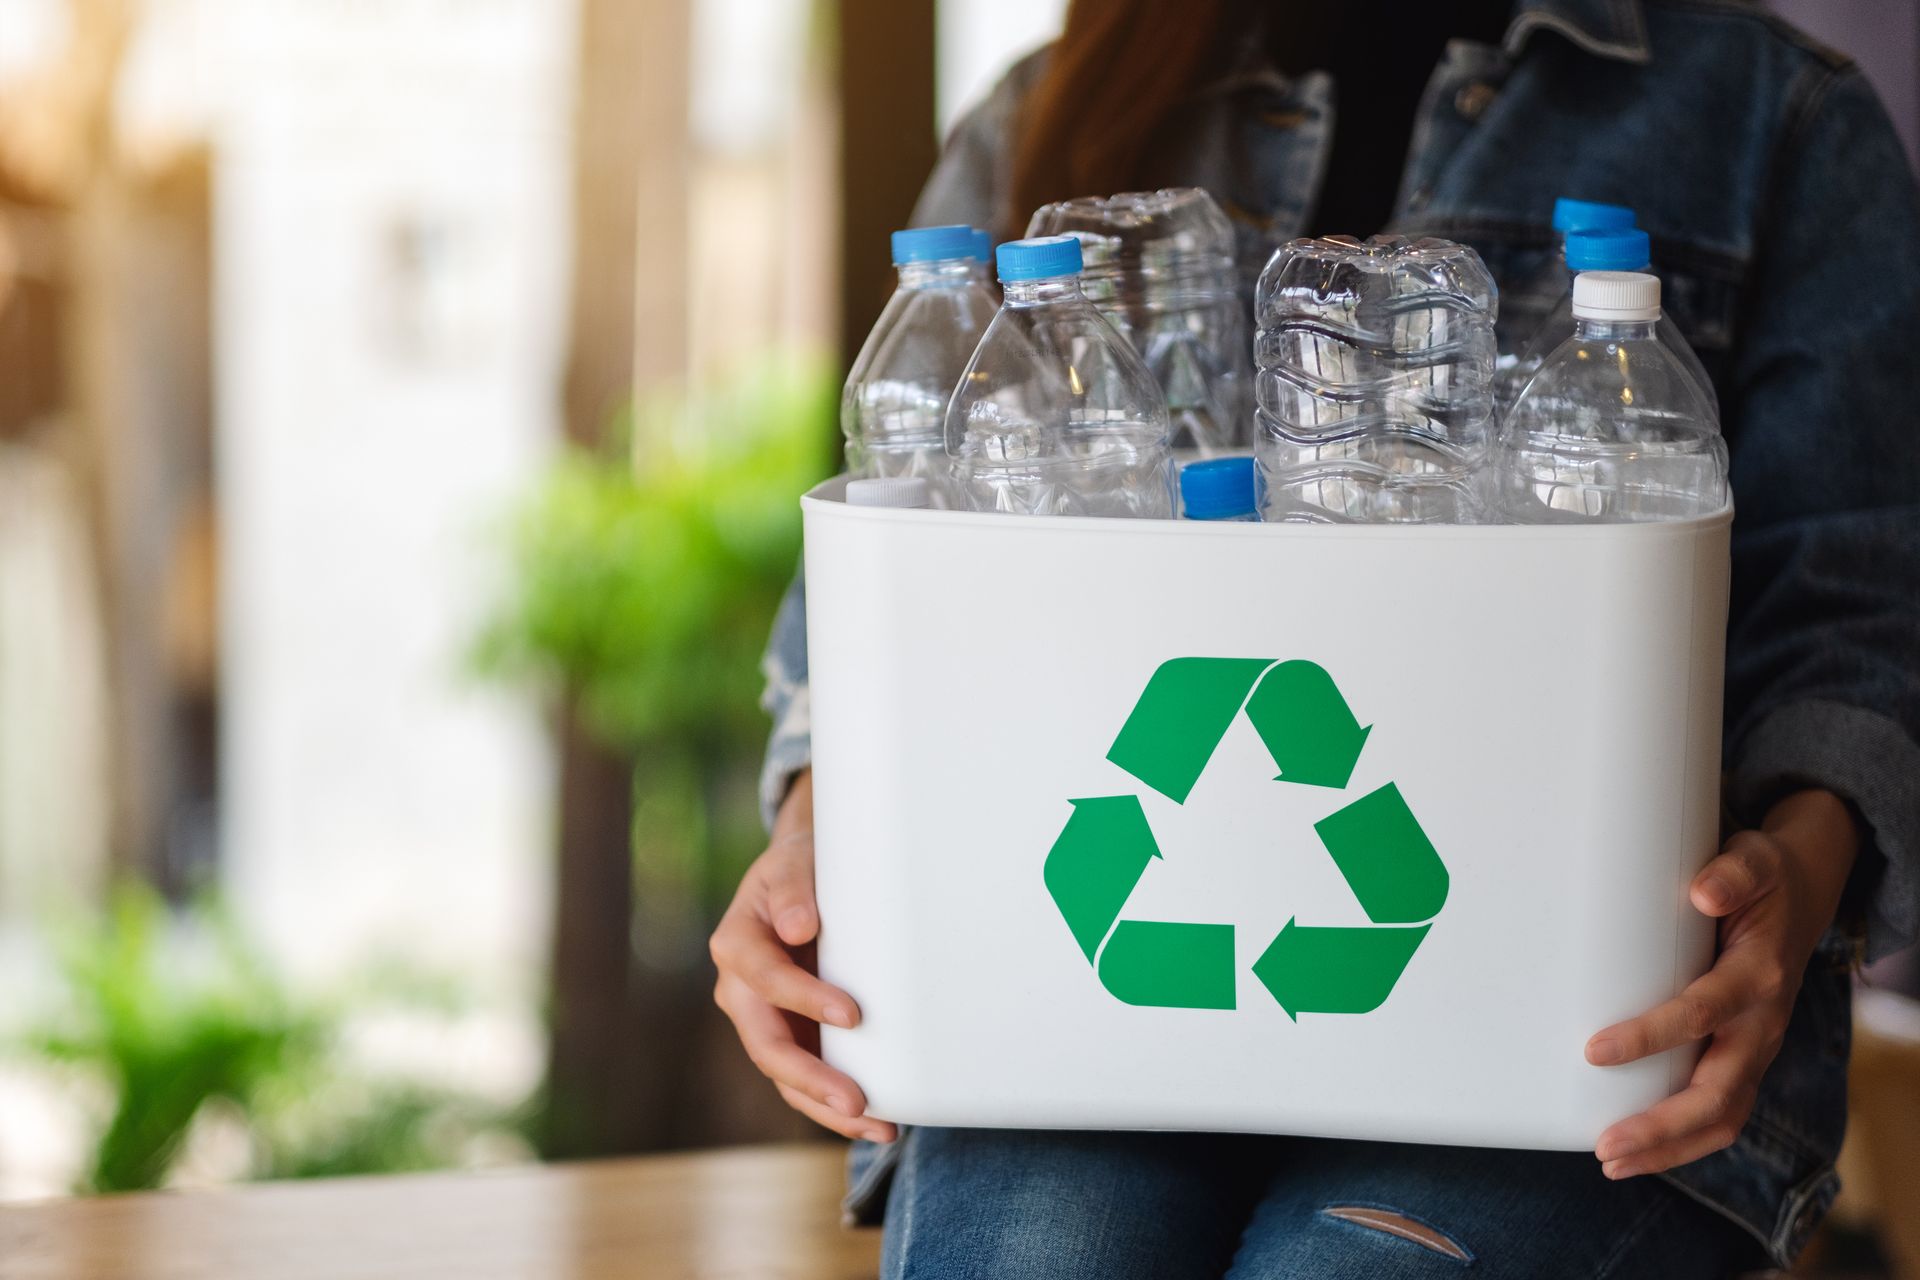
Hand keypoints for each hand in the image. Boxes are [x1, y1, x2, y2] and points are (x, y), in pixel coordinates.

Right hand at [710, 769, 897, 1142]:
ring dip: (827, 1107)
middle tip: (855, 1101)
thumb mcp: (794, 863)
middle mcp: (741, 991)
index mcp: (736, 945)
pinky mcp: (790, 1036)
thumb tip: (799, 928)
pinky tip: (877, 1121)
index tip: (852, 1014)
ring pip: (786, 1076)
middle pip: (768, 1045)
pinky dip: (834, 1104)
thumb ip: (795, 889)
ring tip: (878, 1126)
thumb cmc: (800, 868)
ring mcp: (764, 1020)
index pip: (765, 979)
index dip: (804, 999)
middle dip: (811, 1078)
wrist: (801, 879)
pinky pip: (806, 1079)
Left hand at [1587, 789, 1857, 1177]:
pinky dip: (1682, 1141)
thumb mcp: (1754, 859)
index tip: (1594, 1050)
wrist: (1802, 895)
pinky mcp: (1744, 1060)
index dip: (1650, 1035)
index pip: (1701, 1014)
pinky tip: (1637, 1150)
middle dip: (1661, 1126)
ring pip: (1722, 1117)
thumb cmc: (1762, 880)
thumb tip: (1703, 890)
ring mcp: (1756, 1048)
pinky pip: (1720, 1114)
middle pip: (1718, 1094)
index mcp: (1758, 976)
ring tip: (1611, 1161)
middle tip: (1603, 1146)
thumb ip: (1733, 871)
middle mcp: (1762, 1023)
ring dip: (1668, 1147)